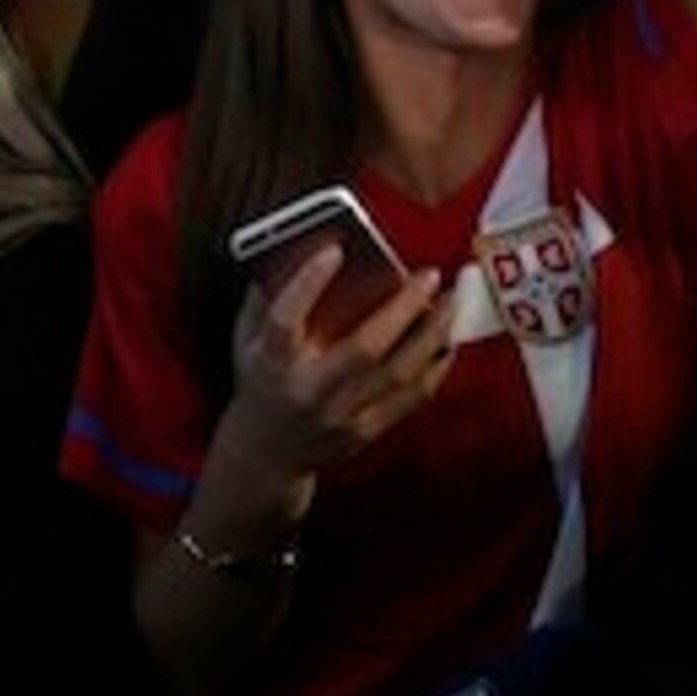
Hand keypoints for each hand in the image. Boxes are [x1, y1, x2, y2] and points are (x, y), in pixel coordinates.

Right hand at [214, 245, 453, 479]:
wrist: (266, 453)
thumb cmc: (261, 381)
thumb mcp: (246, 337)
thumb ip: (267, 294)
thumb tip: (299, 242)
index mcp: (270, 361)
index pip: (285, 320)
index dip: (308, 283)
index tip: (336, 249)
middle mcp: (307, 390)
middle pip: (363, 348)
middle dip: (402, 308)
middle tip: (428, 275)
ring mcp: (338, 416)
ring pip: (398, 374)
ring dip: (431, 334)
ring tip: (450, 302)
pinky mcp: (364, 433)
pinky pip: (411, 399)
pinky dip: (435, 367)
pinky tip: (447, 341)